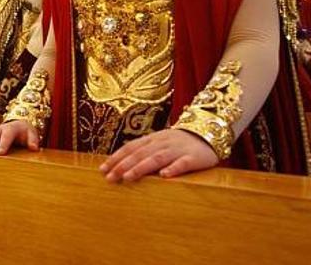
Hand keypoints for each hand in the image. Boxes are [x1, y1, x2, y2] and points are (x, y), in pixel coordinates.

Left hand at [99, 129, 218, 182]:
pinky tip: (164, 176)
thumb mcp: (159, 143)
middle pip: (140, 153)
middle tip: (110, 177)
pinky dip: (173, 168)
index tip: (102, 169)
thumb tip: (120, 165)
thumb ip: (143, 151)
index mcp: (152, 139)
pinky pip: (183, 163)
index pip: (130, 148)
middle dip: (123, 165)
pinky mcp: (193, 157)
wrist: (208, 132)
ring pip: (157, 157)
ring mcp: (177, 149)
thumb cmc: (178, 143)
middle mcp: (162, 143)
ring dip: (141, 167)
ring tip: (128, 177)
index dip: (116, 158)